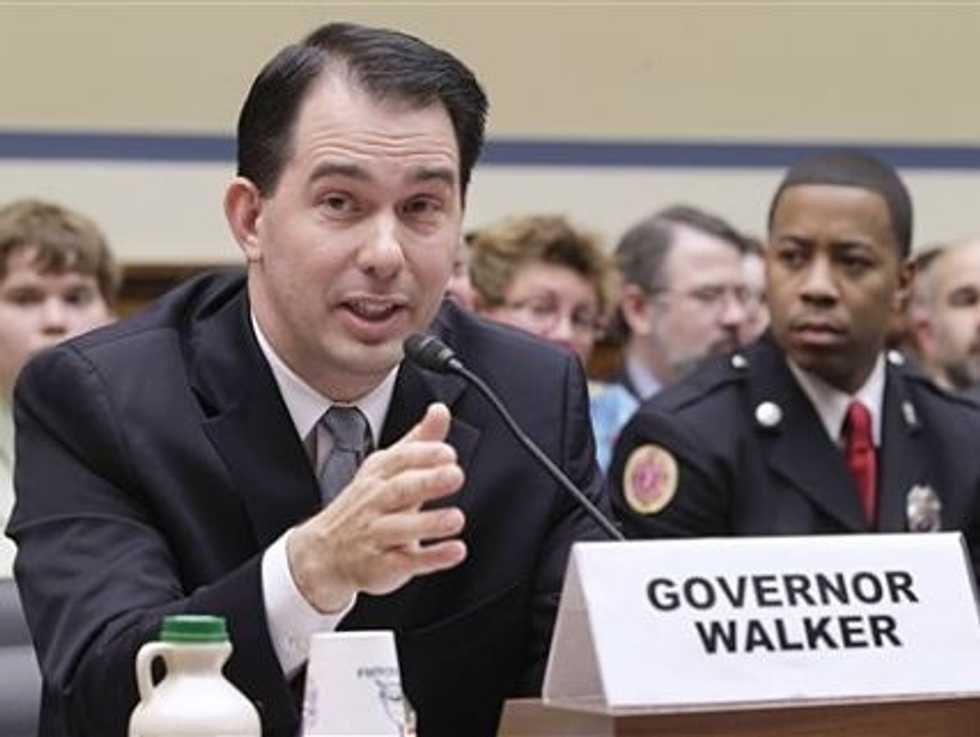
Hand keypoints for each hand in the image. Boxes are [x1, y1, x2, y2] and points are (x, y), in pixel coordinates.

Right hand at [287, 402, 466, 612]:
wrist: (323, 554)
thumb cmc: (364, 507)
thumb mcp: (388, 470)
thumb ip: (419, 442)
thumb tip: (440, 410)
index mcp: (378, 476)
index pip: (398, 460)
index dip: (422, 455)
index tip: (447, 452)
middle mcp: (375, 504)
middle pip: (399, 490)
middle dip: (427, 482)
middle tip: (454, 475)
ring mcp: (377, 535)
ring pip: (401, 528)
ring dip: (430, 523)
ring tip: (456, 518)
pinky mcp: (383, 566)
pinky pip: (408, 562)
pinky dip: (432, 557)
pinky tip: (455, 551)